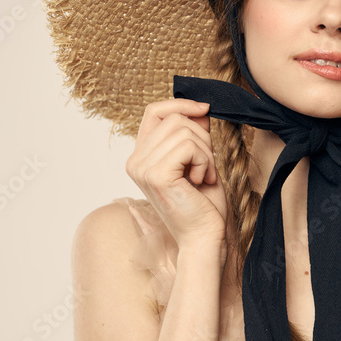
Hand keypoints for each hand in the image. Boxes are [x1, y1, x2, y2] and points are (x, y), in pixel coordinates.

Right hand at [125, 99, 227, 249]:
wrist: (205, 237)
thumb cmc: (204, 204)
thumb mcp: (200, 160)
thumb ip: (194, 135)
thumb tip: (199, 108)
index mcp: (141, 157)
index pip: (154, 111)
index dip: (181, 104)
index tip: (205, 109)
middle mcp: (135, 161)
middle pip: (174, 119)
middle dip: (202, 138)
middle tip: (205, 167)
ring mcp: (142, 168)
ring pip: (184, 131)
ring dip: (205, 153)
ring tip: (202, 177)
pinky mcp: (156, 175)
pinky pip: (189, 146)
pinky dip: (204, 161)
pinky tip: (201, 181)